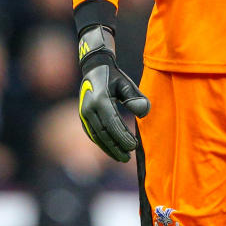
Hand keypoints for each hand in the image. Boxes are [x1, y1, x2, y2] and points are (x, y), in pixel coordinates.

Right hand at [77, 25, 149, 161]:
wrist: (94, 68)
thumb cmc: (114, 77)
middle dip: (116, 147)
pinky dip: (102, 143)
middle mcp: (88, 107)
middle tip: (128, 157)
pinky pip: (92, 133)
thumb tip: (142, 113)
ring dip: (109, 148)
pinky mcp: (82, 116)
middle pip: (104, 132)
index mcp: (100, 98)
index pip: (112, 123)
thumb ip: (136, 97)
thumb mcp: (126, 83)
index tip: (134, 146)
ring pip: (96, 136)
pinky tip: (111, 150)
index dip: (123, 136)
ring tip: (121, 157)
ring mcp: (83, 112)